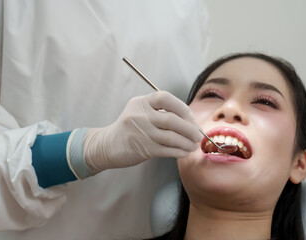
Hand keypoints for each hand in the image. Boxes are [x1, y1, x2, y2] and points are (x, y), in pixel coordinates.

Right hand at [83, 91, 201, 170]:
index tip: (190, 116)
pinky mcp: (143, 149)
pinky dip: (179, 151)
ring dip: (187, 142)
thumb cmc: (130, 127)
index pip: (164, 98)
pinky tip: (184, 152)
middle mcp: (140, 115)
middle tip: (198, 134)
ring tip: (193, 145)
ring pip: (171, 137)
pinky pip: (167, 150)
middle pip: (171, 120)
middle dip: (190, 128)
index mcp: (140, 102)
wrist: (108, 145)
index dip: (181, 106)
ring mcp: (141, 133)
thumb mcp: (140, 111)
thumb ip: (160, 111)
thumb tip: (189, 120)